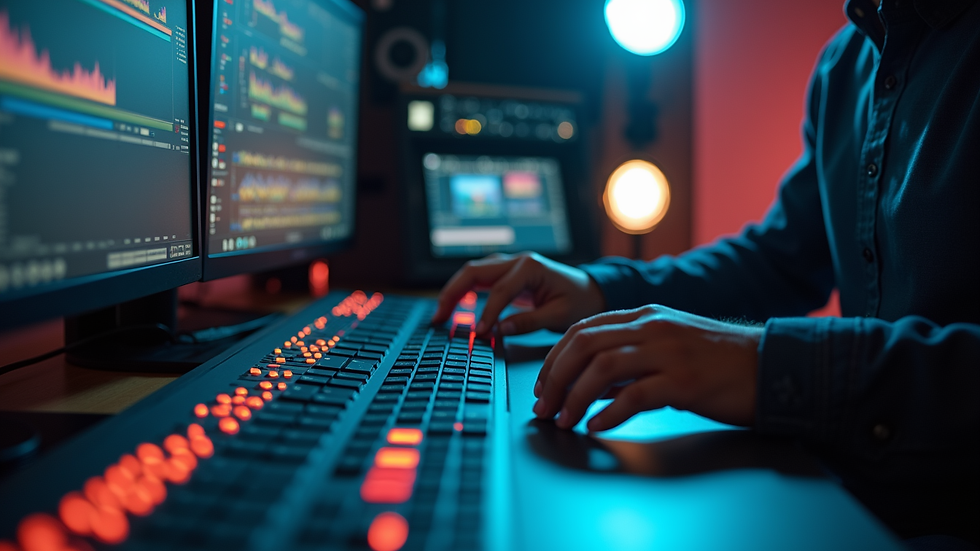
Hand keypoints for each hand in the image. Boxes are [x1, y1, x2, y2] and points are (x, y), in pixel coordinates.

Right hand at [431, 252, 605, 336]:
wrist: (591, 290)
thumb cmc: (580, 301)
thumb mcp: (560, 316)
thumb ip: (529, 322)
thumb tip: (500, 330)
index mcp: (531, 267)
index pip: (500, 291)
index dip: (487, 313)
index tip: (479, 333)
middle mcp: (517, 261)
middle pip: (474, 271)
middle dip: (453, 294)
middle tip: (439, 318)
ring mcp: (509, 265)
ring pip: (471, 272)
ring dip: (453, 291)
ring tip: (440, 315)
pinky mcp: (506, 274)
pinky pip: (478, 279)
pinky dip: (463, 292)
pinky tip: (453, 307)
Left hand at [533, 305, 761, 430]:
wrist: (772, 366)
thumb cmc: (720, 363)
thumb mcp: (669, 348)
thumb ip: (630, 359)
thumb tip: (591, 383)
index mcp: (646, 316)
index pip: (583, 328)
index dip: (555, 358)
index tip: (543, 385)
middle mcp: (653, 327)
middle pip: (584, 344)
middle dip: (555, 377)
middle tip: (545, 406)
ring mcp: (668, 352)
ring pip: (602, 367)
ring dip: (575, 397)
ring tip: (564, 420)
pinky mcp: (685, 381)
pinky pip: (635, 395)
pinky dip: (609, 413)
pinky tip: (597, 427)